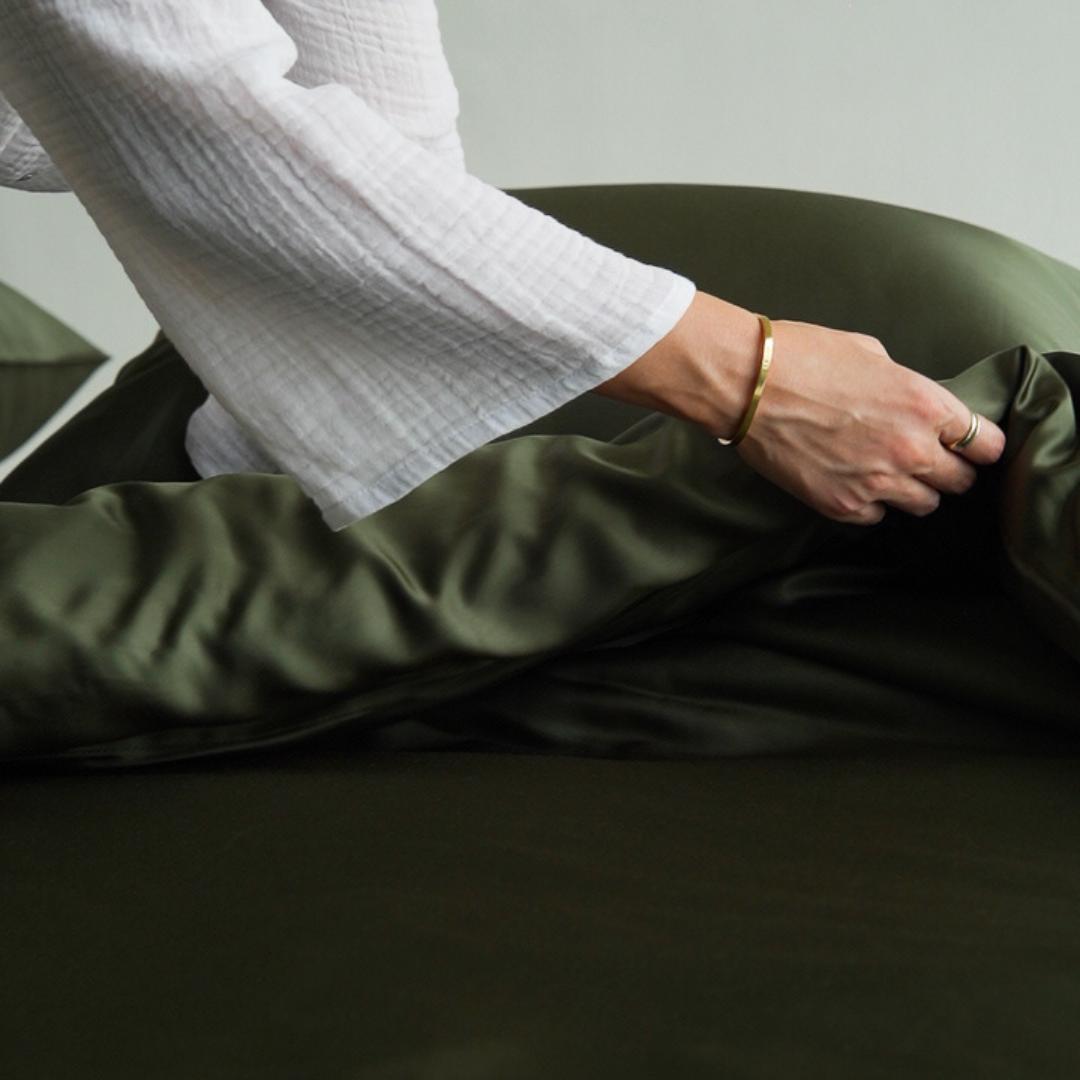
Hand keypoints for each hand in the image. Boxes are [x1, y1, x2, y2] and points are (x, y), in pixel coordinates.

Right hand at [594, 292, 1006, 525]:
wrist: (747, 385)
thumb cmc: (803, 357)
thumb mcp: (871, 353)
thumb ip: (905, 386)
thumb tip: (911, 404)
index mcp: (925, 403)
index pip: (987, 445)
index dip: (980, 447)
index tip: (968, 447)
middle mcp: (910, 448)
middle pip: (960, 482)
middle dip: (948, 471)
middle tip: (926, 461)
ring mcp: (876, 482)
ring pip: (923, 505)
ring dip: (911, 491)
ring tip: (885, 473)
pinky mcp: (841, 505)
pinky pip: (875, 517)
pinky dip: (868, 504)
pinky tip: (850, 481)